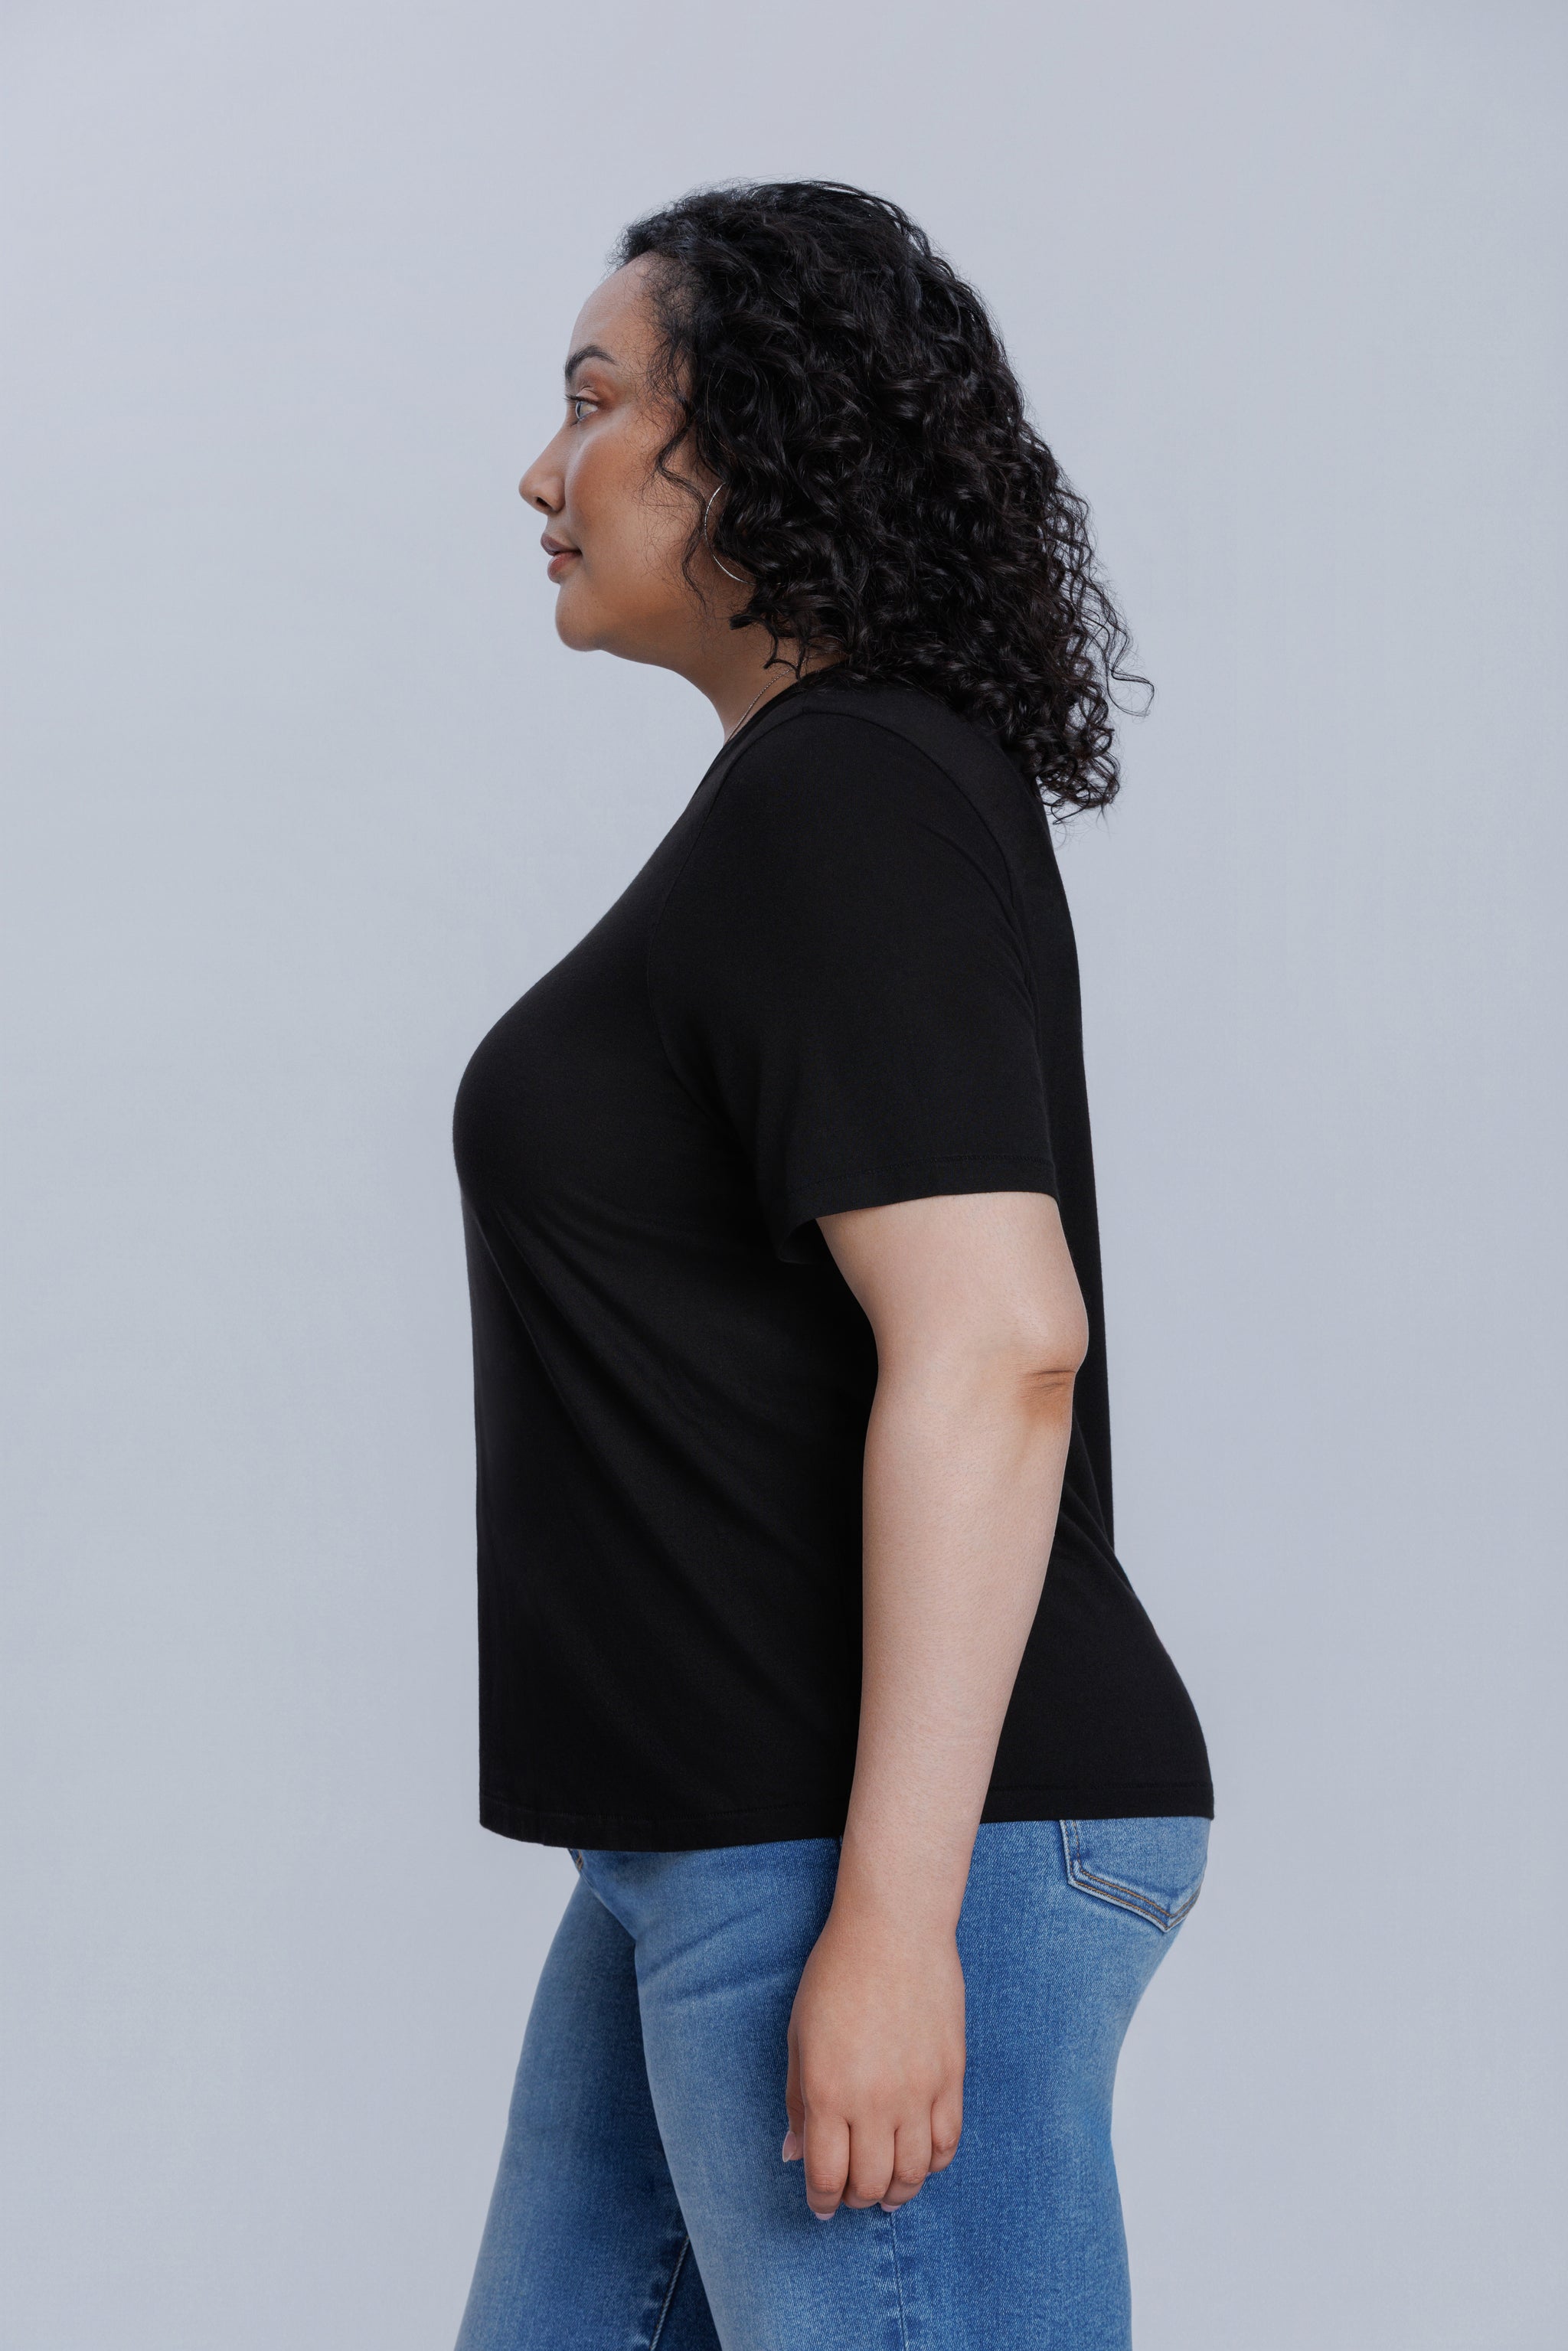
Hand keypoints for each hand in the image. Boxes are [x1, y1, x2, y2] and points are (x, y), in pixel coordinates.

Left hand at [783, 1899, 964, 2217]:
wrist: (894, 1929)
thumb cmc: (836, 1974)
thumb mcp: (799, 2036)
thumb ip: (797, 2101)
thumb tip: (795, 2154)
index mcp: (829, 2092)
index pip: (827, 2177)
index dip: (822, 2201)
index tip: (820, 2205)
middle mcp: (875, 2102)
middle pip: (871, 2184)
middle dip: (856, 2199)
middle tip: (850, 2193)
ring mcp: (918, 2092)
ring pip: (913, 2174)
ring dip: (897, 2192)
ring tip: (886, 2189)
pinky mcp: (950, 2078)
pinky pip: (946, 2143)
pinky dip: (932, 2164)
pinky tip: (918, 2161)